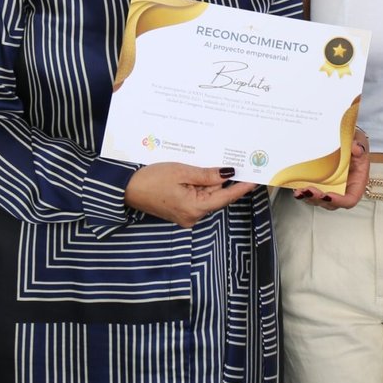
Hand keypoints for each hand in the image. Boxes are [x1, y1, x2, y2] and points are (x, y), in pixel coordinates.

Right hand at [124, 163, 255, 226]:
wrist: (126, 189)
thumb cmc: (151, 179)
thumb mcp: (182, 172)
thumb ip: (207, 175)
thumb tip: (229, 174)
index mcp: (195, 208)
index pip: (225, 197)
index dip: (242, 187)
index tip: (256, 179)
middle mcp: (193, 217)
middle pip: (217, 198)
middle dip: (229, 183)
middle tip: (244, 167)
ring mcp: (186, 216)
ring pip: (208, 198)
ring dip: (215, 184)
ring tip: (226, 166)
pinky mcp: (180, 212)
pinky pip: (198, 198)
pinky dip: (204, 188)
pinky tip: (208, 175)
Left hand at [288, 128, 369, 208]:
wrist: (344, 138)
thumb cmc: (354, 142)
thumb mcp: (359, 140)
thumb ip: (359, 144)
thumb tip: (357, 149)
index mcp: (356, 182)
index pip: (350, 199)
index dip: (339, 201)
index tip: (327, 196)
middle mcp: (344, 188)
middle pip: (332, 203)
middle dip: (318, 199)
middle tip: (309, 190)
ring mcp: (331, 187)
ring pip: (319, 200)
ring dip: (308, 198)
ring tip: (299, 191)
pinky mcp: (320, 183)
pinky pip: (311, 193)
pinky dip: (303, 193)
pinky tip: (296, 189)